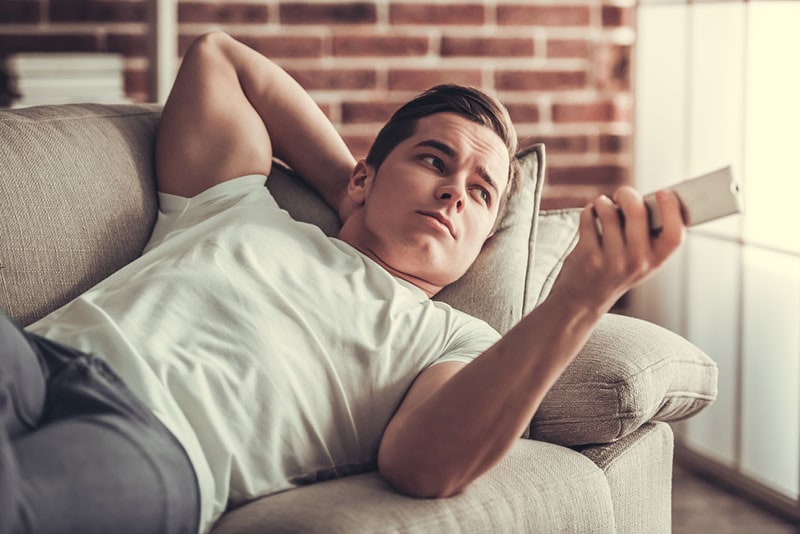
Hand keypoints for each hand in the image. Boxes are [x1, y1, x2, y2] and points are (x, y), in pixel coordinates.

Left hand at [551, 186, 684, 314]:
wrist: (585, 298)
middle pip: (637, 212)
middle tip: (622, 194)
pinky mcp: (588, 255)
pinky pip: (589, 218)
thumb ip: (648, 236)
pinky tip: (591, 217)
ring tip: (602, 207)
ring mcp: (611, 259)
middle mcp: (636, 261)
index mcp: (656, 261)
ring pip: (608, 212)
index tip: (663, 192)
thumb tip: (650, 198)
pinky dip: (588, 211)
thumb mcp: (641, 261)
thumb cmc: (617, 270)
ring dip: (603, 202)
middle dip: (628, 194)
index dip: (672, 209)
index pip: (675, 234)